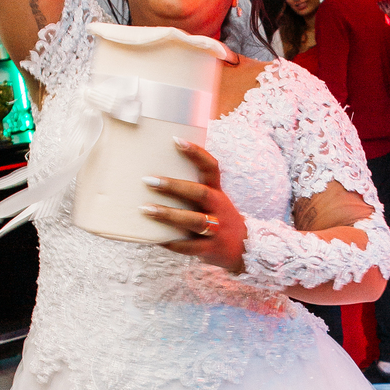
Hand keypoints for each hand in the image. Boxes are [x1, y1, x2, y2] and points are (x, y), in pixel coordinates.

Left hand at [141, 142, 246, 273]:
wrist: (244, 249)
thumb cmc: (218, 220)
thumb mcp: (213, 202)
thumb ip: (192, 191)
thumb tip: (156, 176)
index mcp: (217, 193)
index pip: (211, 168)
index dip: (196, 153)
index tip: (176, 140)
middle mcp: (219, 208)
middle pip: (199, 193)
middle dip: (174, 186)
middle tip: (148, 180)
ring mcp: (217, 229)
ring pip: (194, 220)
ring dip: (169, 214)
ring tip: (146, 209)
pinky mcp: (211, 249)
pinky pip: (190, 246)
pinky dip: (172, 242)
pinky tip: (155, 239)